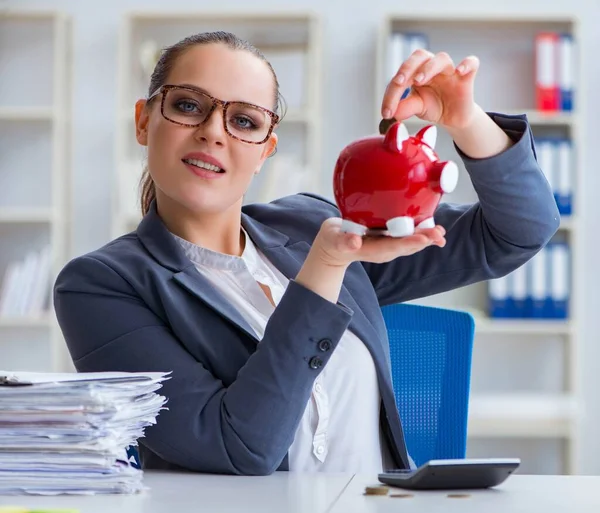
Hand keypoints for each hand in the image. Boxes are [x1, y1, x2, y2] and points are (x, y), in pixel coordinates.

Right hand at [313, 218, 445, 268]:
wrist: (334, 247)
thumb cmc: (334, 241)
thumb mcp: (334, 240)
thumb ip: (344, 241)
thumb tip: (354, 242)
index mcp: (372, 250)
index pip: (392, 247)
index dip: (408, 243)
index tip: (422, 239)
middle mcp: (384, 250)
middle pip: (406, 246)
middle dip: (423, 240)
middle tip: (439, 234)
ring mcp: (387, 245)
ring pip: (410, 242)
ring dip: (426, 238)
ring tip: (440, 232)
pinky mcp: (389, 239)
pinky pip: (408, 236)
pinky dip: (421, 232)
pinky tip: (432, 226)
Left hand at [381, 49, 479, 129]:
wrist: (453, 117)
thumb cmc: (434, 106)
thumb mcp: (418, 108)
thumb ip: (406, 108)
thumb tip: (392, 113)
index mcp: (416, 73)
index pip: (401, 76)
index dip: (391, 94)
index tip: (386, 112)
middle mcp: (431, 68)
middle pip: (419, 56)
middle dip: (407, 68)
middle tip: (399, 83)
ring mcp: (449, 71)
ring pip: (441, 59)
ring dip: (429, 67)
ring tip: (419, 80)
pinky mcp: (466, 78)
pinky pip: (471, 63)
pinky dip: (467, 64)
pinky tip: (460, 71)